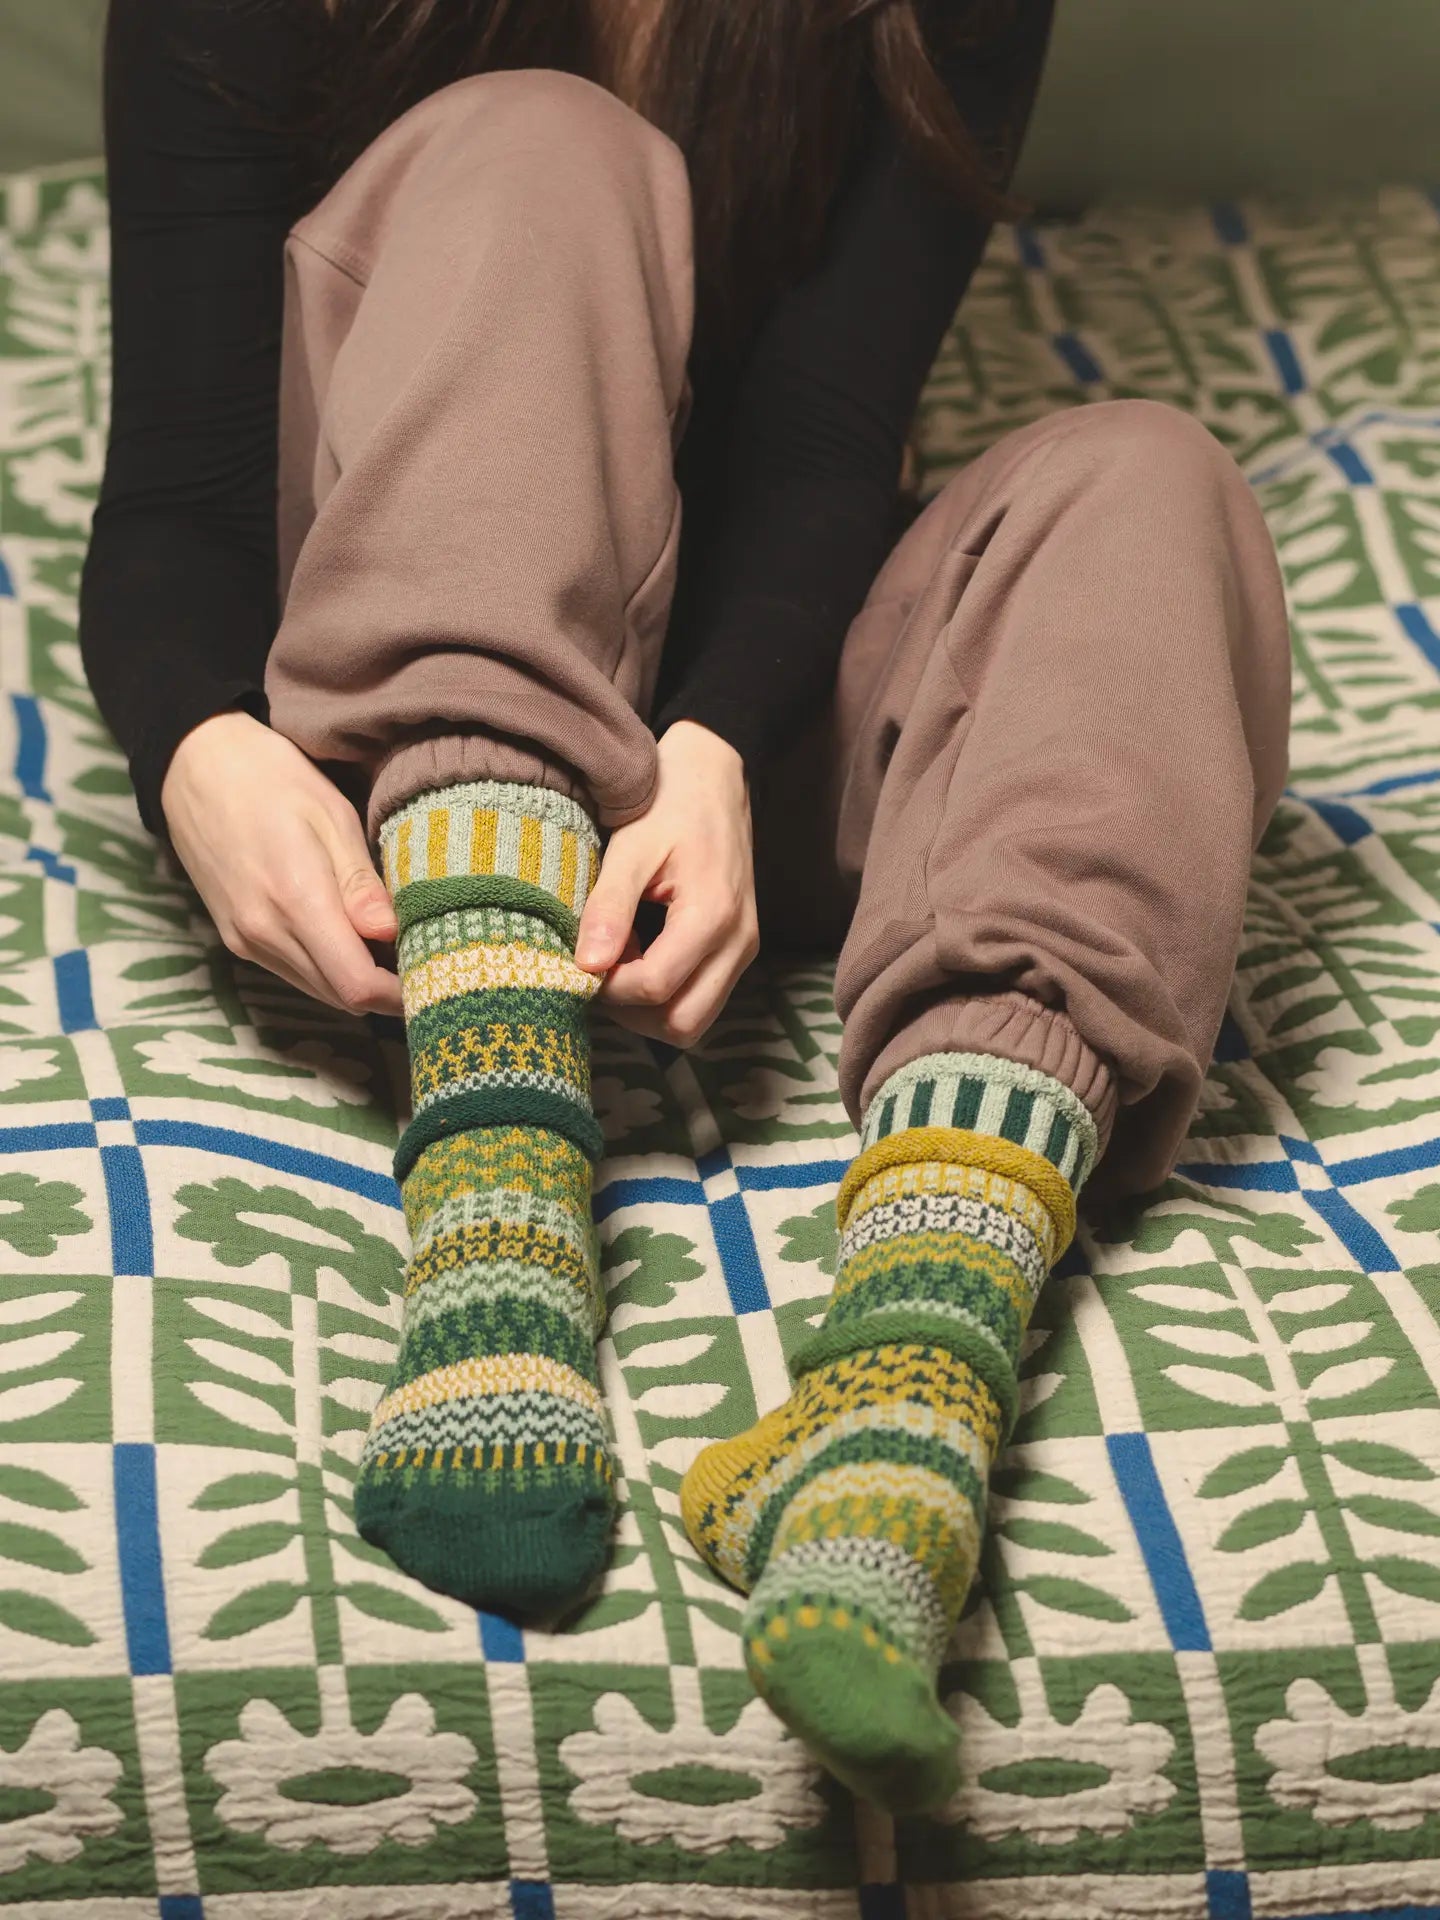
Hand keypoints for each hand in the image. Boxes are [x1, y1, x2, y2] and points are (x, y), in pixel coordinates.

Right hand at [161, 709, 402, 1017]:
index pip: (355, 984)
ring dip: (357, 980)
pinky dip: (328, 968)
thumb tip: (394, 934)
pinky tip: (350, 936)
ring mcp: (245, 940)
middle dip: (385, 989)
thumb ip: (360, 884)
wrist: (195, 766)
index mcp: (295, 899)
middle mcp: (264, 933)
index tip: (433, 973)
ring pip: (318, 990)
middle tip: (422, 956)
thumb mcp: (330, 816)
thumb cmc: (271, 778)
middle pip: (340, 997)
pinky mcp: (236, 938)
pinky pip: (295, 973)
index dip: (399, 992)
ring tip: (391, 945)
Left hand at [574, 720, 758, 1045]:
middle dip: (633, 1011)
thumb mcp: (631, 847)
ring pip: (695, 1021)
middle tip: (601, 970)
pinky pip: (702, 999)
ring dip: (650, 1009)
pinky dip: (667, 995)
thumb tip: (586, 967)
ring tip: (621, 960)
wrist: (714, 778)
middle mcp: (739, 943)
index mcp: (713, 915)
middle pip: (683, 1024)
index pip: (655, 988)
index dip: (609, 987)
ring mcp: (744, 950)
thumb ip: (609, 907)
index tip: (584, 958)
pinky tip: (641, 955)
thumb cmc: (669, 804)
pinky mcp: (739, 950)